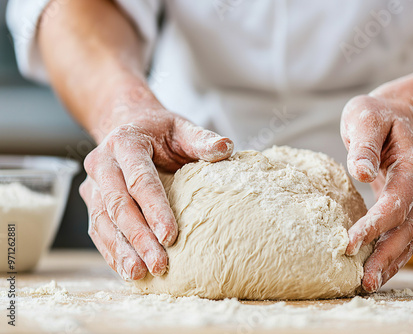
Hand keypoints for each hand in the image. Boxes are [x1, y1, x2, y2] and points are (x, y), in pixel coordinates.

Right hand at [79, 111, 232, 279]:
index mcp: (125, 142)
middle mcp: (103, 163)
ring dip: (121, 250)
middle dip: (138, 237)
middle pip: (118, 204)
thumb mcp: (182, 128)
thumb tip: (227, 147)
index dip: (154, 208)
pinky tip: (127, 270)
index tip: (170, 235)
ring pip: (103, 221)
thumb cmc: (160, 131)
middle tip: (159, 264)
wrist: (127, 124)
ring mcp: (94, 183)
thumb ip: (201, 139)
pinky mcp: (93, 200)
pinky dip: (112, 252)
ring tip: (139, 274)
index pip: (139, 179)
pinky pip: (98, 229)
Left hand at [341, 93, 412, 291]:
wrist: (398, 116)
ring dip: (389, 262)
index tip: (350, 243)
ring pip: (408, 238)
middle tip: (363, 279)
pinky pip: (403, 236)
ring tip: (367, 284)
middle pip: (407, 228)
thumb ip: (364, 144)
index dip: (375, 224)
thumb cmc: (377, 115)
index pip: (397, 201)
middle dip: (385, 255)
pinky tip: (376, 272)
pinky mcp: (409, 207)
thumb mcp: (366, 117)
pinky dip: (391, 256)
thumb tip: (360, 171)